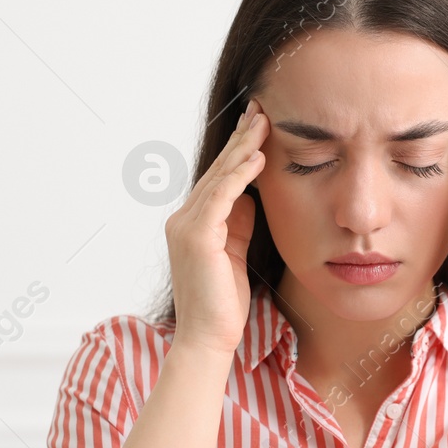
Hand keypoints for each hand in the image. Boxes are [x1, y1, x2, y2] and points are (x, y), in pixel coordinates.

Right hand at [165, 98, 267, 356]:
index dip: (239, 150)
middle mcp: (183, 219)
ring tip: (264, 123)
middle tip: (262, 108)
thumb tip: (252, 195)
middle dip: (242, 138)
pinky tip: (258, 158)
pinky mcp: (197, 237)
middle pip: (218, 170)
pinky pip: (221, 197)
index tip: (259, 124)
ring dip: (244, 148)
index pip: (219, 177)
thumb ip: (239, 223)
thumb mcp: (235, 253)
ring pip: (220, 177)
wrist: (208, 338)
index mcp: (193, 222)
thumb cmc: (224, 303)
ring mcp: (186, 226)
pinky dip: (240, 176)